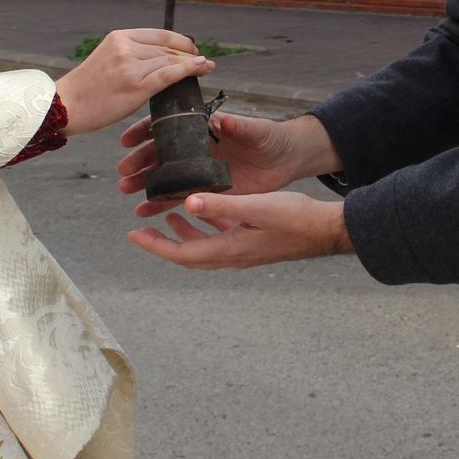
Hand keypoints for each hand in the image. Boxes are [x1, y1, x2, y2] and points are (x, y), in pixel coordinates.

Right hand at [54, 29, 213, 135]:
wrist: (66, 106)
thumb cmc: (87, 88)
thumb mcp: (108, 59)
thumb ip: (133, 54)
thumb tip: (163, 58)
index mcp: (119, 37)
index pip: (160, 34)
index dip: (181, 41)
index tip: (192, 50)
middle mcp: (126, 47)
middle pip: (168, 47)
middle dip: (189, 54)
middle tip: (203, 61)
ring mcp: (130, 65)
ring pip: (171, 61)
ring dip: (193, 63)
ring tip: (206, 67)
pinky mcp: (135, 85)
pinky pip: (168, 74)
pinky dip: (189, 70)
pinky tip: (201, 67)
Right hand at [116, 111, 336, 216]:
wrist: (284, 159)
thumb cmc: (268, 136)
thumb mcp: (255, 129)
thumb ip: (239, 126)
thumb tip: (222, 119)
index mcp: (201, 128)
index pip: (167, 126)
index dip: (145, 131)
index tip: (127, 140)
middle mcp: (194, 148)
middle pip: (159, 153)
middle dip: (139, 162)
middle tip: (123, 173)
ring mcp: (197, 169)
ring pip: (164, 176)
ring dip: (144, 183)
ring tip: (127, 191)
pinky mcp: (205, 190)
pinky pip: (178, 197)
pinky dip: (160, 204)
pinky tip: (143, 211)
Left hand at [128, 191, 353, 268]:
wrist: (325, 230)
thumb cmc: (294, 218)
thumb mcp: (255, 207)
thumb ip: (221, 204)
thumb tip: (188, 202)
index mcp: (229, 250)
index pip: (182, 254)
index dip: (155, 246)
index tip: (133, 234)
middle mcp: (232, 256)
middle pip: (188, 255)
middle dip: (163, 243)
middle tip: (142, 230)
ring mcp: (243, 252)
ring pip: (203, 247)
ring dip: (183, 234)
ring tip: (168, 216)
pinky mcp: (252, 244)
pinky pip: (219, 238)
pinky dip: (205, 227)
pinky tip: (203, 210)